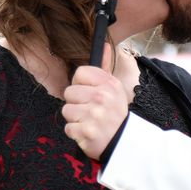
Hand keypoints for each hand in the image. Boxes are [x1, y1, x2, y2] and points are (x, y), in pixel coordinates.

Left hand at [62, 45, 128, 160]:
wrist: (124, 144)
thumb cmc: (115, 114)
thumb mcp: (115, 89)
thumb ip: (105, 67)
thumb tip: (105, 45)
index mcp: (108, 84)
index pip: (79, 73)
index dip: (80, 84)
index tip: (88, 93)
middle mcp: (102, 97)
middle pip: (69, 92)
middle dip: (76, 103)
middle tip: (91, 112)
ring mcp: (94, 115)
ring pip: (66, 110)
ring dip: (75, 119)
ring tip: (90, 122)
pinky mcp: (86, 132)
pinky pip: (68, 128)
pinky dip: (76, 133)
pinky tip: (88, 133)